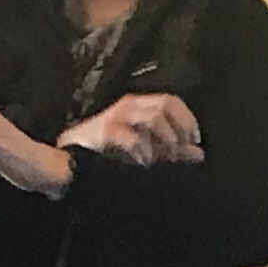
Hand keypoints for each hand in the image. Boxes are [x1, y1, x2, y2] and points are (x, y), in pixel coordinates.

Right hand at [61, 90, 199, 165]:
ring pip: (153, 119)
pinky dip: (144, 154)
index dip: (188, 121)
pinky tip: (143, 165)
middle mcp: (128, 106)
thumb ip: (171, 151)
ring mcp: (116, 117)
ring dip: (165, 142)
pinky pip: (133, 139)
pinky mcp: (104, 133)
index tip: (194, 142)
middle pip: (165, 105)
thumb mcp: (145, 149)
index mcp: (138, 106)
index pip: (171, 101)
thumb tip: (198, 154)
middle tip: (178, 152)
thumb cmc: (106, 152)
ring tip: (163, 160)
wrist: (69, 160)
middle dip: (179, 130)